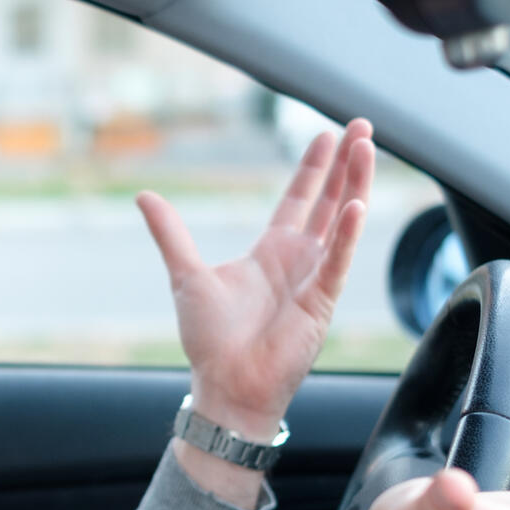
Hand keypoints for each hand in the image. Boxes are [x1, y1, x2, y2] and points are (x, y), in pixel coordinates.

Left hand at [138, 119, 374, 437]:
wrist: (226, 383)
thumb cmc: (209, 339)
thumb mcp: (186, 274)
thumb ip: (170, 233)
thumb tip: (143, 196)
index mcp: (270, 252)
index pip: (300, 199)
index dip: (314, 168)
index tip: (326, 135)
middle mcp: (298, 260)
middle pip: (328, 200)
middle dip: (345, 163)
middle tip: (361, 126)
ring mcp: (314, 278)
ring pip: (342, 221)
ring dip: (355, 184)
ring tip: (366, 147)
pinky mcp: (322, 301)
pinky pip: (338, 261)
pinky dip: (347, 234)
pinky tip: (356, 203)